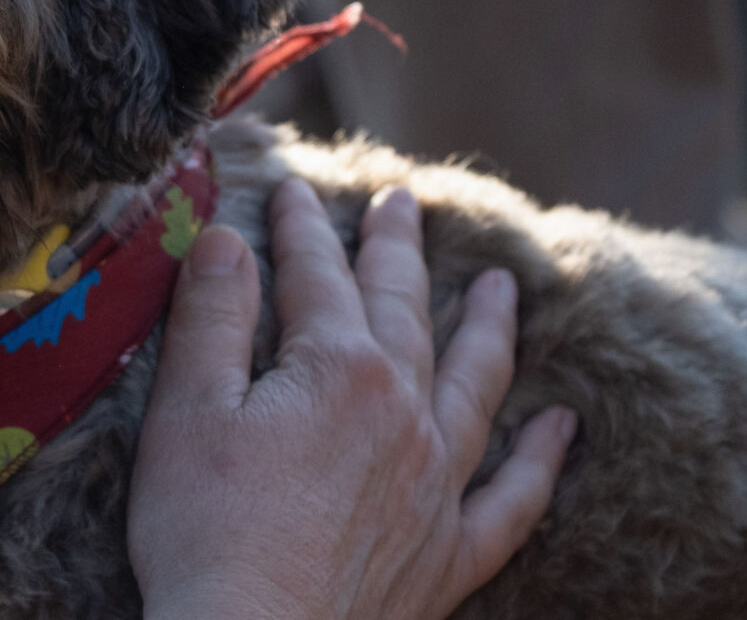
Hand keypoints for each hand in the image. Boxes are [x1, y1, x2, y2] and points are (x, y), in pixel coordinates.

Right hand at [130, 179, 575, 619]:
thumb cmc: (206, 535)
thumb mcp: (186, 411)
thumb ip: (210, 318)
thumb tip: (225, 237)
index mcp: (337, 371)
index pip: (318, 276)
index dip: (300, 228)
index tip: (291, 190)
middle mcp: (403, 415)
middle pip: (404, 312)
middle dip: (397, 251)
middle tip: (404, 202)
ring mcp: (436, 487)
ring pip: (474, 386)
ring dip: (488, 330)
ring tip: (503, 288)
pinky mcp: (449, 555)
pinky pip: (513, 500)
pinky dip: (541, 461)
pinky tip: (560, 427)